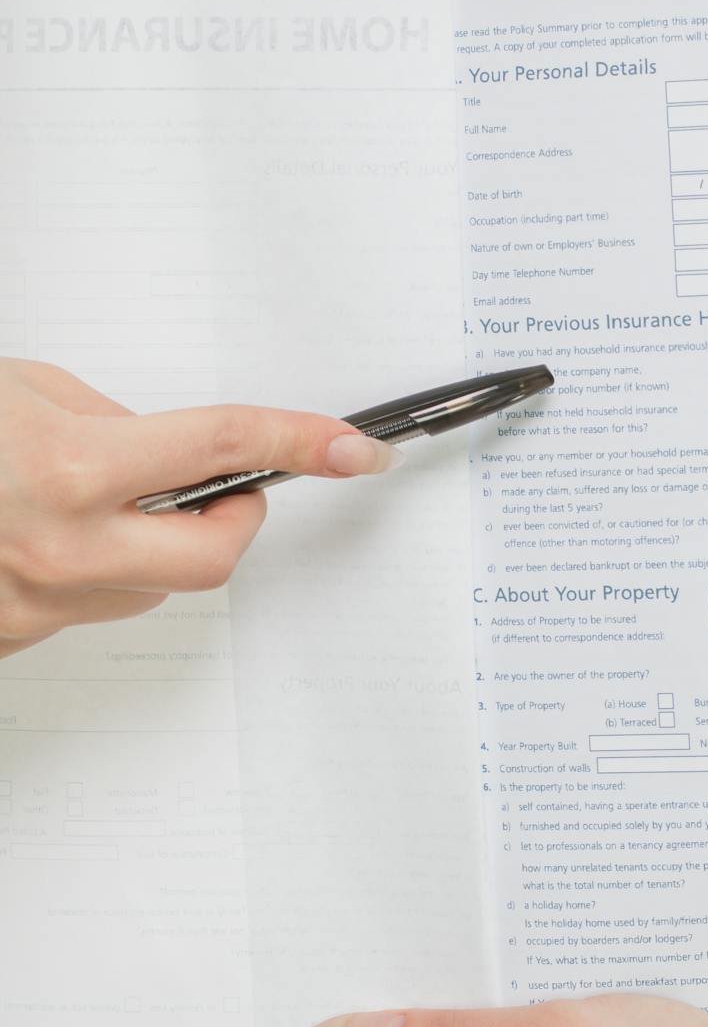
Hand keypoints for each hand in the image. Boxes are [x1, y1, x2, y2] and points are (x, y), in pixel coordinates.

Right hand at [0, 357, 395, 657]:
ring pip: (147, 586)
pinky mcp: (10, 637)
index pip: (223, 451)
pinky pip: (82, 607)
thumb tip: (166, 452)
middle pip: (213, 559)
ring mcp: (33, 604)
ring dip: (148, 544)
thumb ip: (107, 422)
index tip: (354, 448)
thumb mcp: (20, 389)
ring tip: (84, 499)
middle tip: (233, 488)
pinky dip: (82, 570)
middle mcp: (60, 548)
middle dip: (237, 522)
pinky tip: (31, 535)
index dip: (299, 442)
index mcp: (69, 470)